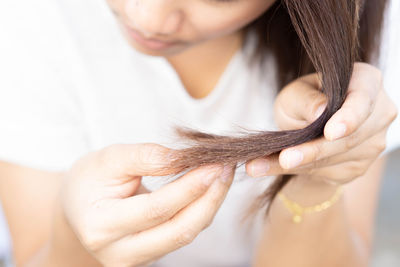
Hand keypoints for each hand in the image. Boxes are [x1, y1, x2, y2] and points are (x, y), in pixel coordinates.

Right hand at [58, 144, 233, 266]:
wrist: (78, 207)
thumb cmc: (91, 180)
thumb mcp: (109, 159)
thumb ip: (145, 157)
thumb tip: (184, 158)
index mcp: (101, 227)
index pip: (156, 209)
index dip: (190, 186)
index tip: (214, 163)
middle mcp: (119, 253)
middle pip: (179, 231)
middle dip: (209, 198)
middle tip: (226, 168)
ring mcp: (136, 261)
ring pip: (185, 235)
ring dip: (209, 204)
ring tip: (222, 175)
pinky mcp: (150, 258)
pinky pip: (182, 234)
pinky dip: (199, 210)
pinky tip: (208, 189)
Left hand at [246, 63, 397, 183]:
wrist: (305, 127)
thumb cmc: (303, 101)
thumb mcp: (296, 93)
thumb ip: (306, 99)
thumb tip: (321, 111)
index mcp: (367, 83)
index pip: (364, 100)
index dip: (349, 117)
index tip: (330, 132)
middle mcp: (378, 114)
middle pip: (349, 138)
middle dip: (313, 151)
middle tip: (284, 159)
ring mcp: (372, 144)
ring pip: (334, 160)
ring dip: (297, 165)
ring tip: (257, 166)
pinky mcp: (358, 167)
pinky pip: (324, 173)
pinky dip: (294, 171)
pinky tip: (265, 168)